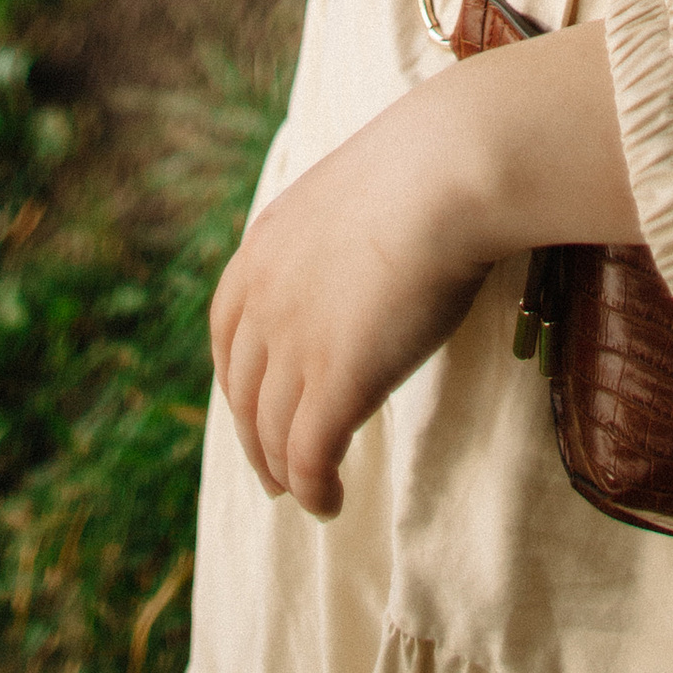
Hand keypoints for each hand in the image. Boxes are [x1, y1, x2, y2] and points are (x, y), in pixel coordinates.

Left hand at [208, 98, 490, 516]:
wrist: (446, 170)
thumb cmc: (427, 171)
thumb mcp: (353, 194)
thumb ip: (337, 235)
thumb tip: (366, 252)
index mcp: (264, 247)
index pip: (226, 331)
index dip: (236, 380)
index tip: (252, 407)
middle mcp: (265, 297)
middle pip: (242, 390)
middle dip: (254, 439)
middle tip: (274, 473)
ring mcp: (296, 341)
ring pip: (273, 433)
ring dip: (286, 474)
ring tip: (309, 496)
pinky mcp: (336, 380)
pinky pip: (309, 457)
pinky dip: (313, 489)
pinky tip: (331, 501)